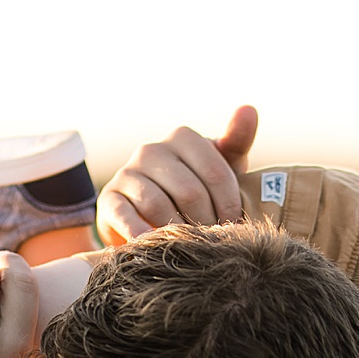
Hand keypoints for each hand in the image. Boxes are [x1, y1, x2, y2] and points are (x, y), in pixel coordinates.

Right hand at [98, 105, 257, 244]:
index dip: (229, 204)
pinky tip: (153, 247)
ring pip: (157, 204)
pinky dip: (139, 233)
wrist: (153, 217)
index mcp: (182, 139)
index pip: (214, 171)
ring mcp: (127, 174)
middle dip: (206, 221)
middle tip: (214, 242)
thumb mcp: (221, 167)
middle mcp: (151, 150)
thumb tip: (249, 109)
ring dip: (178, 232)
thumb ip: (236, 141)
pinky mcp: (109, 199)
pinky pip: (124, 216)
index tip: (235, 224)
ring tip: (190, 248)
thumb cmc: (198, 190)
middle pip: (189, 191)